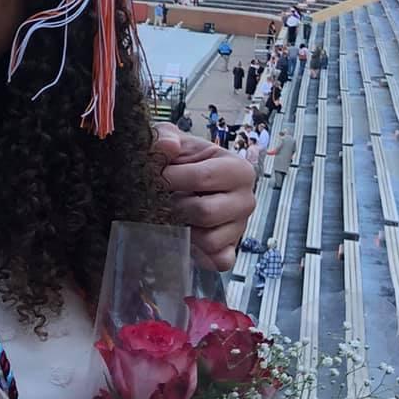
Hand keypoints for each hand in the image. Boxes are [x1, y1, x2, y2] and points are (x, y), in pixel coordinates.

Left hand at [150, 125, 252, 271]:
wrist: (182, 181)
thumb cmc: (181, 161)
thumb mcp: (171, 141)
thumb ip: (164, 137)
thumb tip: (168, 147)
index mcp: (238, 169)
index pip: (201, 178)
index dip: (170, 179)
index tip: (153, 177)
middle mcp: (246, 200)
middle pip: (205, 212)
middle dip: (175, 207)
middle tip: (160, 200)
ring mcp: (240, 228)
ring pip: (209, 240)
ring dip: (183, 230)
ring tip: (171, 215)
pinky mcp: (230, 250)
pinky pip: (218, 261)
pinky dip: (199, 255)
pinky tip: (184, 237)